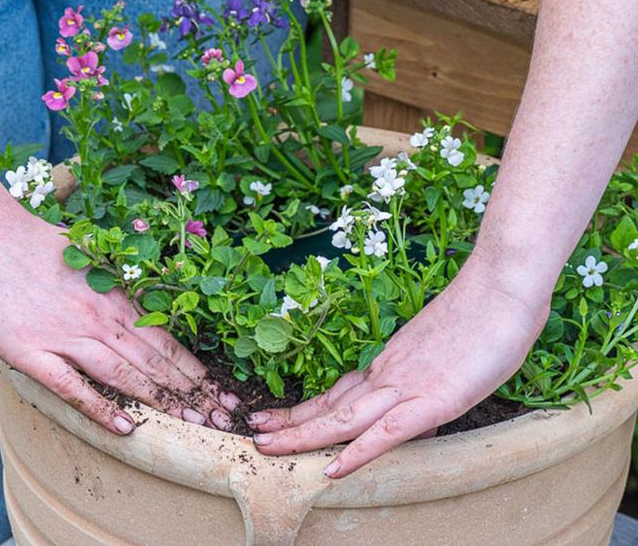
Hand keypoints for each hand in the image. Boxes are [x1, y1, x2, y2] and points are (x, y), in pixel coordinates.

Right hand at [0, 200, 239, 434]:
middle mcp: (95, 315)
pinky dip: (100, 407)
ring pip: (122, 373)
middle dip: (191, 390)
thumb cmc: (27, 240)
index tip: (221, 389)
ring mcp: (64, 335)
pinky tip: (123, 426)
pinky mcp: (31, 352)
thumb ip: (111, 282)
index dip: (194, 367)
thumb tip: (141, 299)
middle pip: (152, 359)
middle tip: (222, 416)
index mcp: (109, 292)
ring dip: (159, 399)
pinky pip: (72, 386)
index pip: (163, 336)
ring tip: (191, 422)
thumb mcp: (83, 253)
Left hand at [247, 253, 550, 476]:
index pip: (340, 390)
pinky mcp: (432, 400)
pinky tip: (333, 470)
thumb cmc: (484, 311)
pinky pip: (387, 433)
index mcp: (392, 360)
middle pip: (331, 403)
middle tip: (253, 433)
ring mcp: (407, 386)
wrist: (501, 285)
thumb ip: (430, 369)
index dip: (307, 407)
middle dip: (290, 422)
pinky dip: (357, 454)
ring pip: (344, 418)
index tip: (277, 416)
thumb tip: (425, 397)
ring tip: (268, 448)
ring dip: (303, 436)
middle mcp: (389, 372)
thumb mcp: (450, 348)